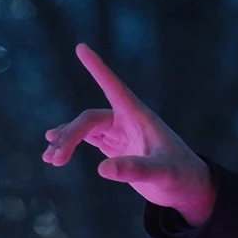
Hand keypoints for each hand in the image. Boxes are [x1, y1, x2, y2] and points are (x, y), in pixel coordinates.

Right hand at [43, 44, 215, 225]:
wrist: (188, 189)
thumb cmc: (181, 177)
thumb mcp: (162, 174)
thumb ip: (135, 170)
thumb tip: (102, 169)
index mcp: (138, 117)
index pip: (114, 87)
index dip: (98, 68)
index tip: (81, 47)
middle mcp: (126, 121)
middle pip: (89, 119)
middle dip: (69, 136)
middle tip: (55, 160)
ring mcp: (120, 133)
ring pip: (84, 129)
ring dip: (65, 141)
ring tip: (50, 159)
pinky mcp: (116, 147)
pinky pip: (88, 139)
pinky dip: (71, 144)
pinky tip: (54, 150)